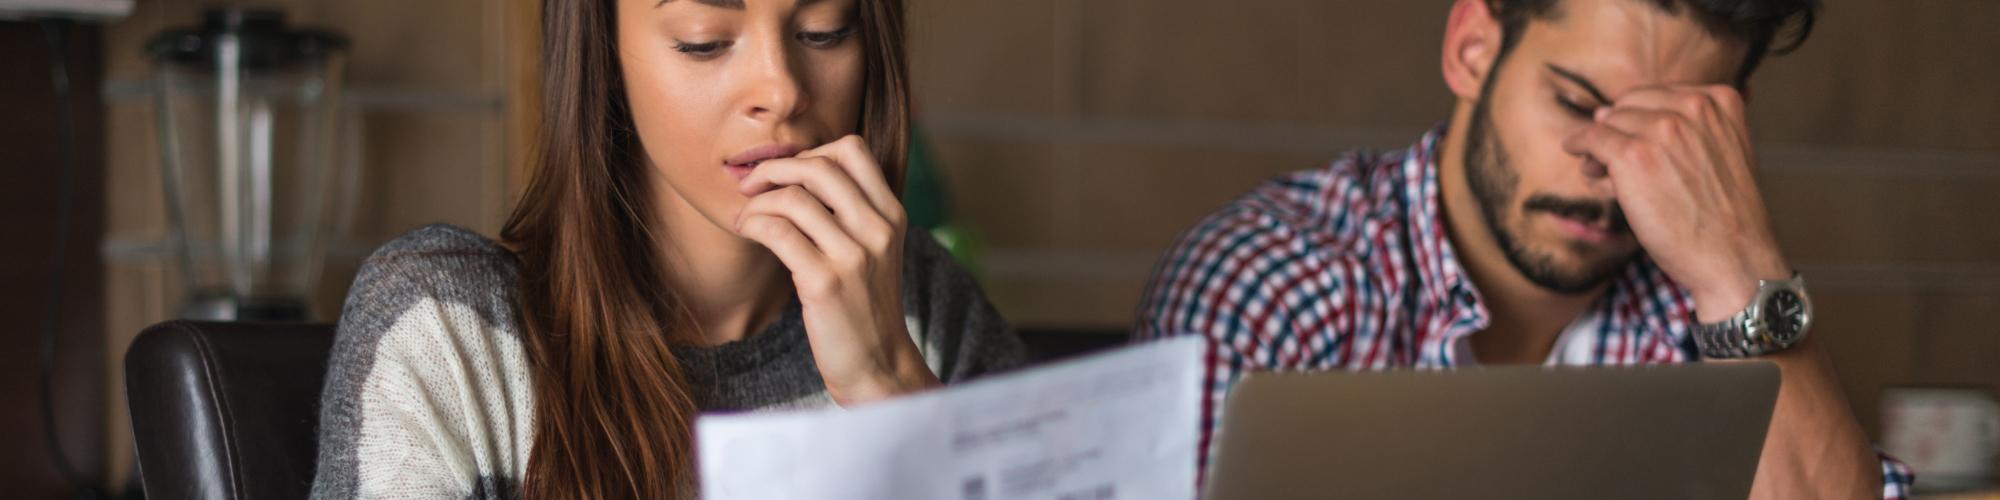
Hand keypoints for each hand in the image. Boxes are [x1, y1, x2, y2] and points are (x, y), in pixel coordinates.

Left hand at [732, 134, 938, 404]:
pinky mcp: (824, 283)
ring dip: (757, 201)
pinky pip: (777, 231)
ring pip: (793, 198)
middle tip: (752, 185)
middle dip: (774, 169)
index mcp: (891, 215)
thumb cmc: (864, 306)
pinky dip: (753, 224)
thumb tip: (799, 172)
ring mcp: (853, 257)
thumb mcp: (874, 251)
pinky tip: (747, 232)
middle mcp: (877, 230)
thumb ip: (852, 212)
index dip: (811, 151)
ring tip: (746, 217)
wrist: (878, 364)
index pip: (853, 149)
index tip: (788, 174)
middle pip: (819, 166)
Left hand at [1562, 85, 1789, 321]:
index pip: (1658, 96)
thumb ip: (1679, 129)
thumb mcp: (1720, 152)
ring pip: (1609, 123)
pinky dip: (1579, 144)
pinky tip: (1575, 152)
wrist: (1733, 257)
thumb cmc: (1722, 215)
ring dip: (1601, 148)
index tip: (1636, 145)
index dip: (1639, 122)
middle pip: (1630, 106)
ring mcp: (1663, 129)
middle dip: (1619, 132)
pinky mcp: (1633, 155)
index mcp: (1720, 99)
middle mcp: (1694, 107)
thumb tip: (1600, 113)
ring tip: (1604, 175)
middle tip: (1612, 163)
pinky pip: (1592, 138)